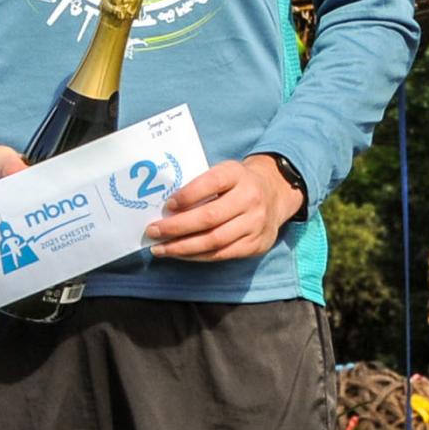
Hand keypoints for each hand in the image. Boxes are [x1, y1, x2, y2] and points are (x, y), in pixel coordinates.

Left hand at [144, 155, 304, 261]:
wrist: (275, 194)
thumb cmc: (237, 184)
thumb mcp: (224, 173)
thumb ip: (200, 184)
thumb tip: (165, 209)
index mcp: (238, 174)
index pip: (212, 182)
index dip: (188, 195)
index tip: (167, 205)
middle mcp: (250, 198)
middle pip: (210, 217)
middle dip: (176, 227)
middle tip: (153, 231)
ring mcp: (256, 223)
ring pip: (214, 241)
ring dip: (182, 247)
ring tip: (160, 249)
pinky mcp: (256, 243)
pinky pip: (221, 254)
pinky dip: (197, 256)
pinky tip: (180, 254)